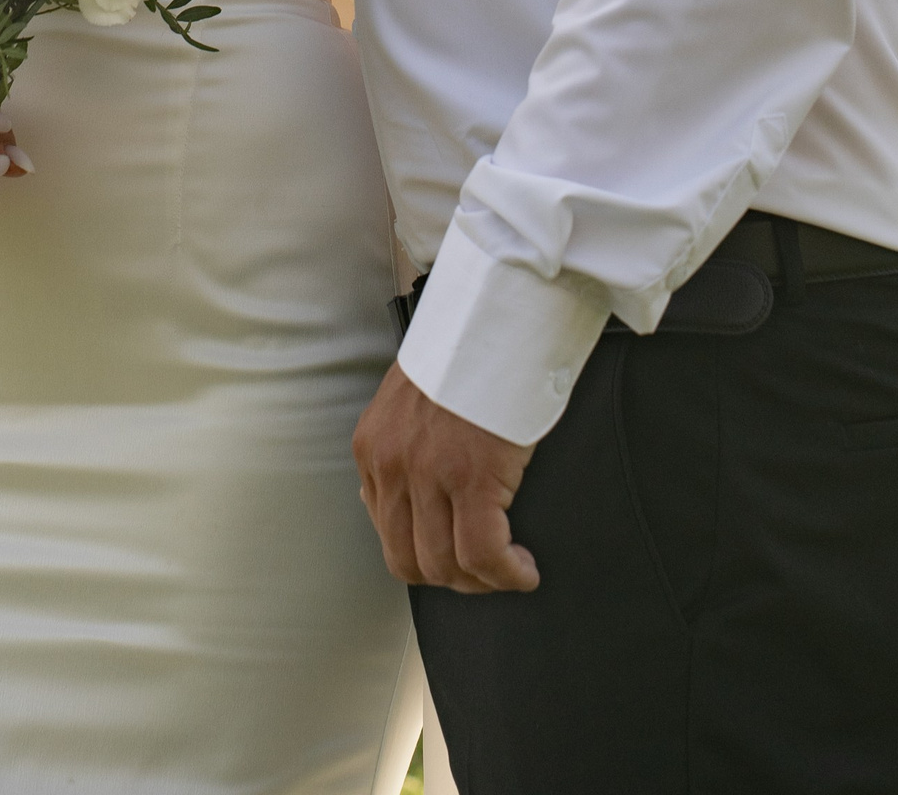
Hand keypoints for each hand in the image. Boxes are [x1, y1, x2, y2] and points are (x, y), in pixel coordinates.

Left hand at [352, 362, 538, 594]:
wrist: (494, 316)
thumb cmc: (464, 353)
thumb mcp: (409, 400)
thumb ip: (398, 448)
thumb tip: (392, 501)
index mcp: (372, 446)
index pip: (387, 533)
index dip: (427, 558)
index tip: (458, 558)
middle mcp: (390, 464)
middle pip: (411, 561)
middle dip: (453, 578)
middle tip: (486, 573)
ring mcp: (428, 473)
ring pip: (447, 566)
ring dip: (483, 580)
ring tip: (510, 569)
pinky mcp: (472, 477)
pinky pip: (484, 554)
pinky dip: (508, 573)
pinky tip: (524, 568)